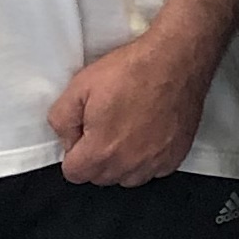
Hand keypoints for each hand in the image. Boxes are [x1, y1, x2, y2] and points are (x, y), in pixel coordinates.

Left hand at [46, 26, 211, 184]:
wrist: (176, 60)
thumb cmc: (131, 71)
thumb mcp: (79, 86)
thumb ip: (62, 120)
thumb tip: (68, 139)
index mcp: (101, 150)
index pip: (75, 174)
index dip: (74, 152)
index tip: (83, 133)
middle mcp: (129, 164)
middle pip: (101, 177)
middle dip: (96, 158)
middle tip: (104, 126)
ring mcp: (155, 162)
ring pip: (128, 178)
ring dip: (121, 162)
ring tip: (126, 131)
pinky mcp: (175, 156)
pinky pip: (153, 171)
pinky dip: (147, 159)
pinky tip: (147, 134)